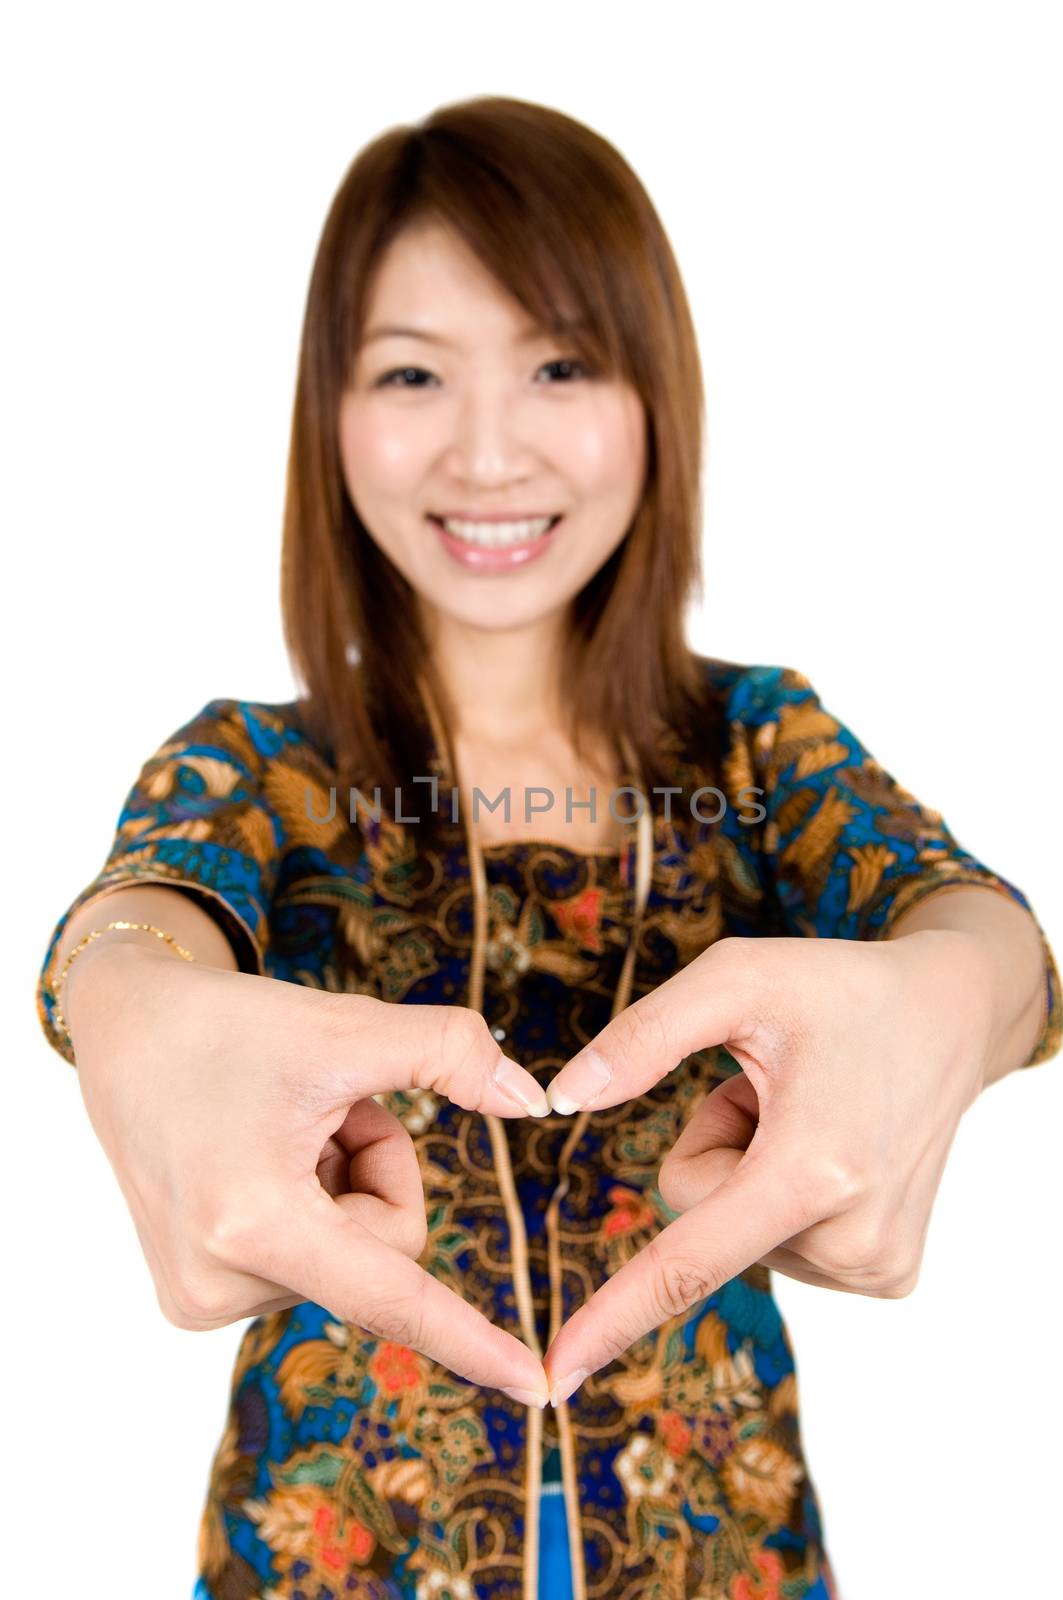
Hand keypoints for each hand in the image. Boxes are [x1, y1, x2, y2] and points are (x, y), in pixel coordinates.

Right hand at [66, 940, 551, 1401]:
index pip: (393, 1298)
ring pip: (352, 1250)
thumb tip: (536, 1103)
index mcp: (256, 1223)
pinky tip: (257, 1151)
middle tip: (322, 1105)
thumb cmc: (231, 1024)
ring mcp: (201, 1298)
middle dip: (378, 1165)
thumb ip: (452, 1054)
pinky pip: (310, 1258)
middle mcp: (220, 1281)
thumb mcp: (346, 1025)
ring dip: (341, 1177)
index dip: (473, 1340)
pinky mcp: (194, 1296)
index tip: (538, 1388)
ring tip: (279, 1124)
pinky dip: (308, 1200)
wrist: (125, 1031)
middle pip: (387, 1244)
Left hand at [542, 931, 992, 1403]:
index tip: (561, 1373)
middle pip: (695, 1210)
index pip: (689, 1260)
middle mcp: (852, 1237)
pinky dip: (787, 1194)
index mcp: (813, 1169)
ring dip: (752, 1167)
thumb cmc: (835, 989)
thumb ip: (644, 1038)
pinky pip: (777, 1245)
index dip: (615, 1317)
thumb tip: (563, 1099)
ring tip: (812, 1113)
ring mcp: (875, 1265)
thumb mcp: (737, 979)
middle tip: (781, 1092)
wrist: (946, 1016)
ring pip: (732, 1231)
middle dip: (716, 1146)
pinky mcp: (887, 1274)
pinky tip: (833, 1146)